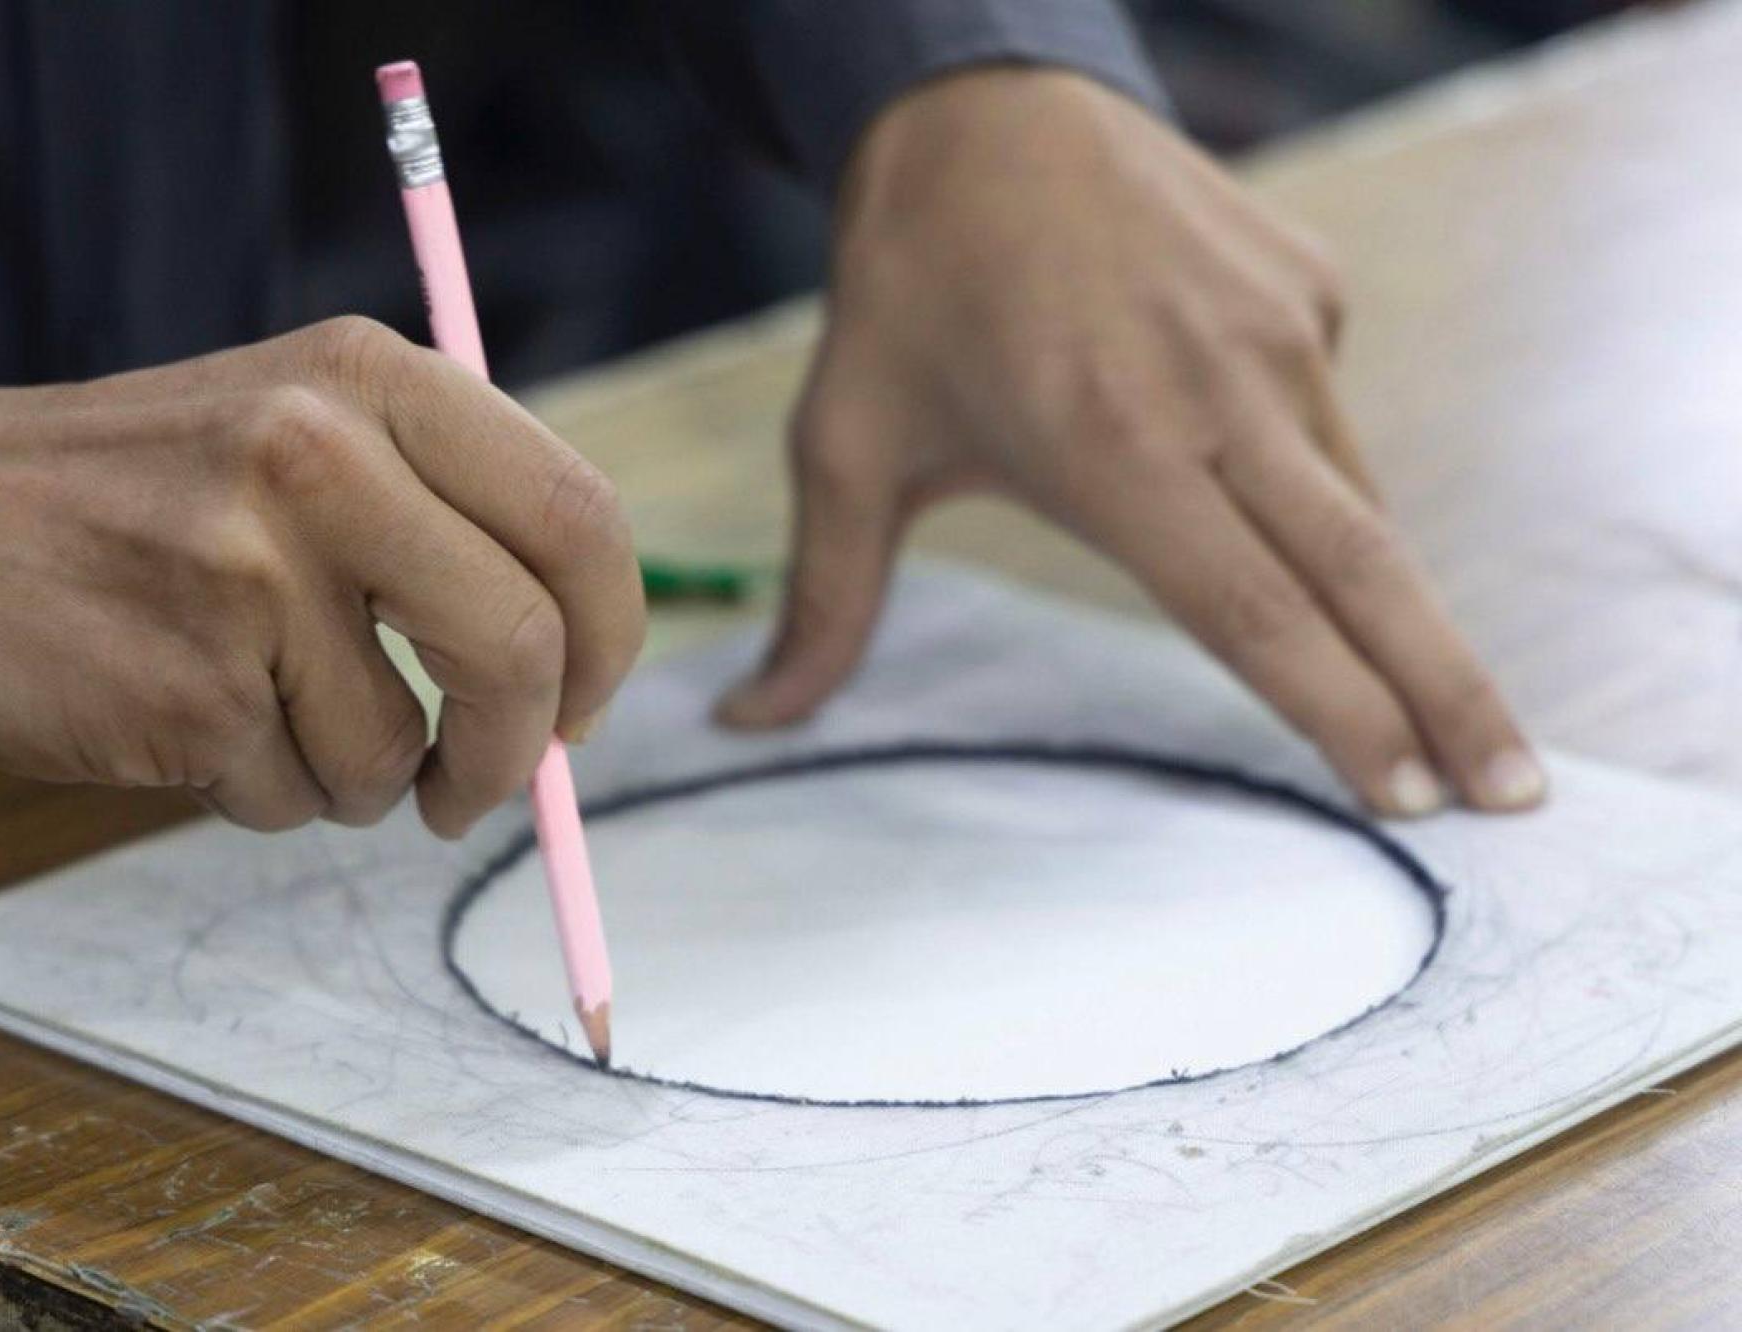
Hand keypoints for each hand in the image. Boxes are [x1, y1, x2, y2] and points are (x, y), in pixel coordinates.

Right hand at [0, 317, 644, 834]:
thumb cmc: (134, 495)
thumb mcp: (299, 430)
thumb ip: (443, 520)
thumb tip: (576, 679)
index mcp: (372, 379)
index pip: (578, 517)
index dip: (611, 635)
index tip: (584, 704)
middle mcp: (319, 455)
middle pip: (523, 646)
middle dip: (519, 750)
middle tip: (478, 784)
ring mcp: (246, 571)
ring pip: (402, 751)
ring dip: (362, 779)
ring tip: (266, 713)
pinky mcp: (182, 687)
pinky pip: (295, 797)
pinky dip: (265, 792)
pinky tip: (188, 720)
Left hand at [719, 69, 1543, 816]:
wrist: (982, 113)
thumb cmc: (906, 293)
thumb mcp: (845, 449)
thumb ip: (822, 603)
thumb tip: (749, 719)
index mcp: (1113, 446)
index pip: (1252, 611)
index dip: (1336, 710)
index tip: (1405, 795)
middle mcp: (1220, 391)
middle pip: (1366, 571)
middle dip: (1451, 693)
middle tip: (1514, 794)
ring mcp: (1283, 330)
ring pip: (1352, 500)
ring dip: (1372, 591)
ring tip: (1395, 664)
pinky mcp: (1312, 288)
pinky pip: (1329, 419)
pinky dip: (1305, 469)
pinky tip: (1225, 440)